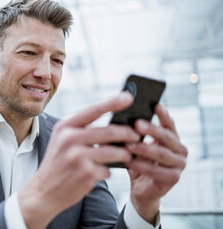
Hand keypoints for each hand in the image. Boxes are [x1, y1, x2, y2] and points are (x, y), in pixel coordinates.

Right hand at [18, 92, 140, 228]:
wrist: (43, 192)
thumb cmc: (58, 164)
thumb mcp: (62, 141)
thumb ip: (82, 131)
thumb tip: (114, 125)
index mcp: (65, 127)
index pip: (93, 110)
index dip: (112, 102)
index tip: (128, 96)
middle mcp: (70, 139)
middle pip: (109, 131)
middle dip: (128, 133)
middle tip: (137, 136)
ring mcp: (78, 156)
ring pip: (114, 152)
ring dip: (124, 155)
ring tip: (126, 156)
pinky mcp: (86, 173)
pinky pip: (108, 169)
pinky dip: (107, 171)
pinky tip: (100, 172)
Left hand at [126, 104, 187, 224]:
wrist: (140, 190)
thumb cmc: (137, 163)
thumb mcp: (134, 146)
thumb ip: (131, 134)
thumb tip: (115, 119)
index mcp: (172, 138)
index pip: (169, 123)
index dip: (163, 114)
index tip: (155, 104)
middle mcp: (180, 149)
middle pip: (167, 137)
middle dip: (151, 129)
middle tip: (136, 123)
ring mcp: (180, 165)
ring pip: (162, 154)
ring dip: (144, 149)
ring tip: (128, 145)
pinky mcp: (174, 178)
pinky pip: (157, 171)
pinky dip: (142, 165)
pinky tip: (129, 161)